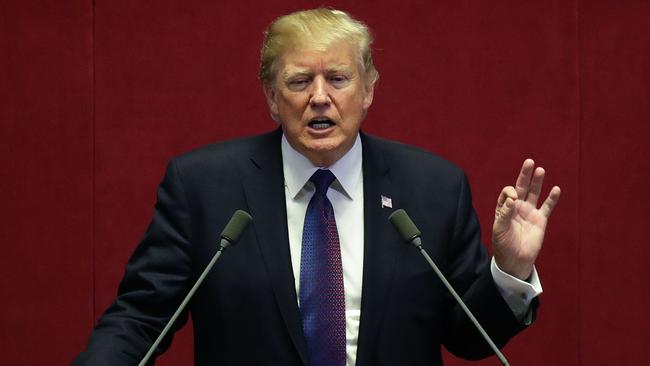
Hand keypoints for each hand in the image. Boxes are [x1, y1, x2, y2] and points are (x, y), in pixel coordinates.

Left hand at [492, 159, 560, 279]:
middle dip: (525, 175)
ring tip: (540, 170)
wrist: (515, 260)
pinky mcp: (540, 220)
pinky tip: (556, 189)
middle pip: (521, 187)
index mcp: (504, 208)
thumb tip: (512, 198)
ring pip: (534, 193)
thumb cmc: (503, 245)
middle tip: (529, 161)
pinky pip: (547, 207)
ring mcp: (529, 213)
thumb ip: (504, 213)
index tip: (513, 198)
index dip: (510, 192)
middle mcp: (517, 208)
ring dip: (537, 182)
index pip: (508, 192)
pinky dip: (552, 198)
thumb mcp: (499, 229)